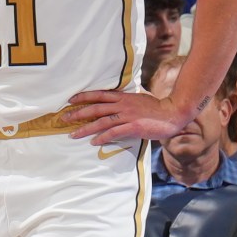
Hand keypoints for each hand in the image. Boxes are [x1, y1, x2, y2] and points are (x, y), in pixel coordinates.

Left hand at [65, 87, 192, 146]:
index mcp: (123, 97)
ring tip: (73, 134)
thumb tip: (118, 101)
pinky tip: (94, 142)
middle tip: (64, 118)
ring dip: (85, 128)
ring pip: (101, 121)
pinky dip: (102, 137)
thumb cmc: (157, 107)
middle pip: (95, 108)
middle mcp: (122, 105)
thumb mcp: (139, 99)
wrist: (173, 113)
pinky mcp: (133, 127)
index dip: (83, 97)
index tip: (70, 100)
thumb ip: (127, 100)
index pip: (99, 95)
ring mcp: (127, 116)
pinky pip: (113, 132)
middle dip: (78, 113)